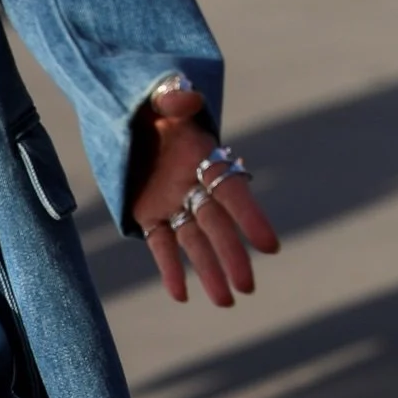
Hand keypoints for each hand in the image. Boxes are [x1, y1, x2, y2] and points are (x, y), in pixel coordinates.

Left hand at [128, 86, 279, 307]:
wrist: (126, 118)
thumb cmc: (151, 105)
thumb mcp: (159, 95)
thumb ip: (172, 98)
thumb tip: (185, 100)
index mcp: (205, 158)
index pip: (233, 193)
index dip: (252, 219)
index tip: (271, 246)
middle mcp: (194, 186)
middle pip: (217, 227)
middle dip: (232, 256)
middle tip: (248, 287)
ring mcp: (173, 204)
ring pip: (194, 243)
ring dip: (209, 271)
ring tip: (226, 302)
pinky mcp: (149, 216)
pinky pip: (161, 246)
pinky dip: (170, 270)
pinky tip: (181, 296)